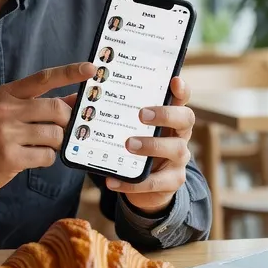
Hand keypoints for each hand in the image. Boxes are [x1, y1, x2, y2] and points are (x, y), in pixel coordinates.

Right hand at [0, 62, 95, 201]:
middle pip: (57, 109)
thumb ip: (42, 105)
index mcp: (8, 94)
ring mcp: (7, 133)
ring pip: (55, 135)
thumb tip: (76, 100)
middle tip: (64, 130)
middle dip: (67, 122)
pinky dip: (47, 158)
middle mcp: (6, 110)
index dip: (69, 72)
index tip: (91, 69)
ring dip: (56, 143)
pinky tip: (33, 158)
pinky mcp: (10, 157)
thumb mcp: (10, 113)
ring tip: (43, 146)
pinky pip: (47, 156)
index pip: (43, 78)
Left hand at [106, 76, 194, 214]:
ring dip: (151, 146)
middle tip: (142, 114)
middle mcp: (180, 135)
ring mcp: (179, 159)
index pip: (182, 99)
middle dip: (166, 115)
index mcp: (171, 118)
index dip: (181, 90)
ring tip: (129, 145)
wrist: (147, 187)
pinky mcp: (172, 182)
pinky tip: (112, 181)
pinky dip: (132, 183)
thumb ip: (119, 115)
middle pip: (185, 119)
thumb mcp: (131, 130)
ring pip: (176, 149)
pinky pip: (154, 183)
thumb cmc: (136, 148)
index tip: (174, 80)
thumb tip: (82, 97)